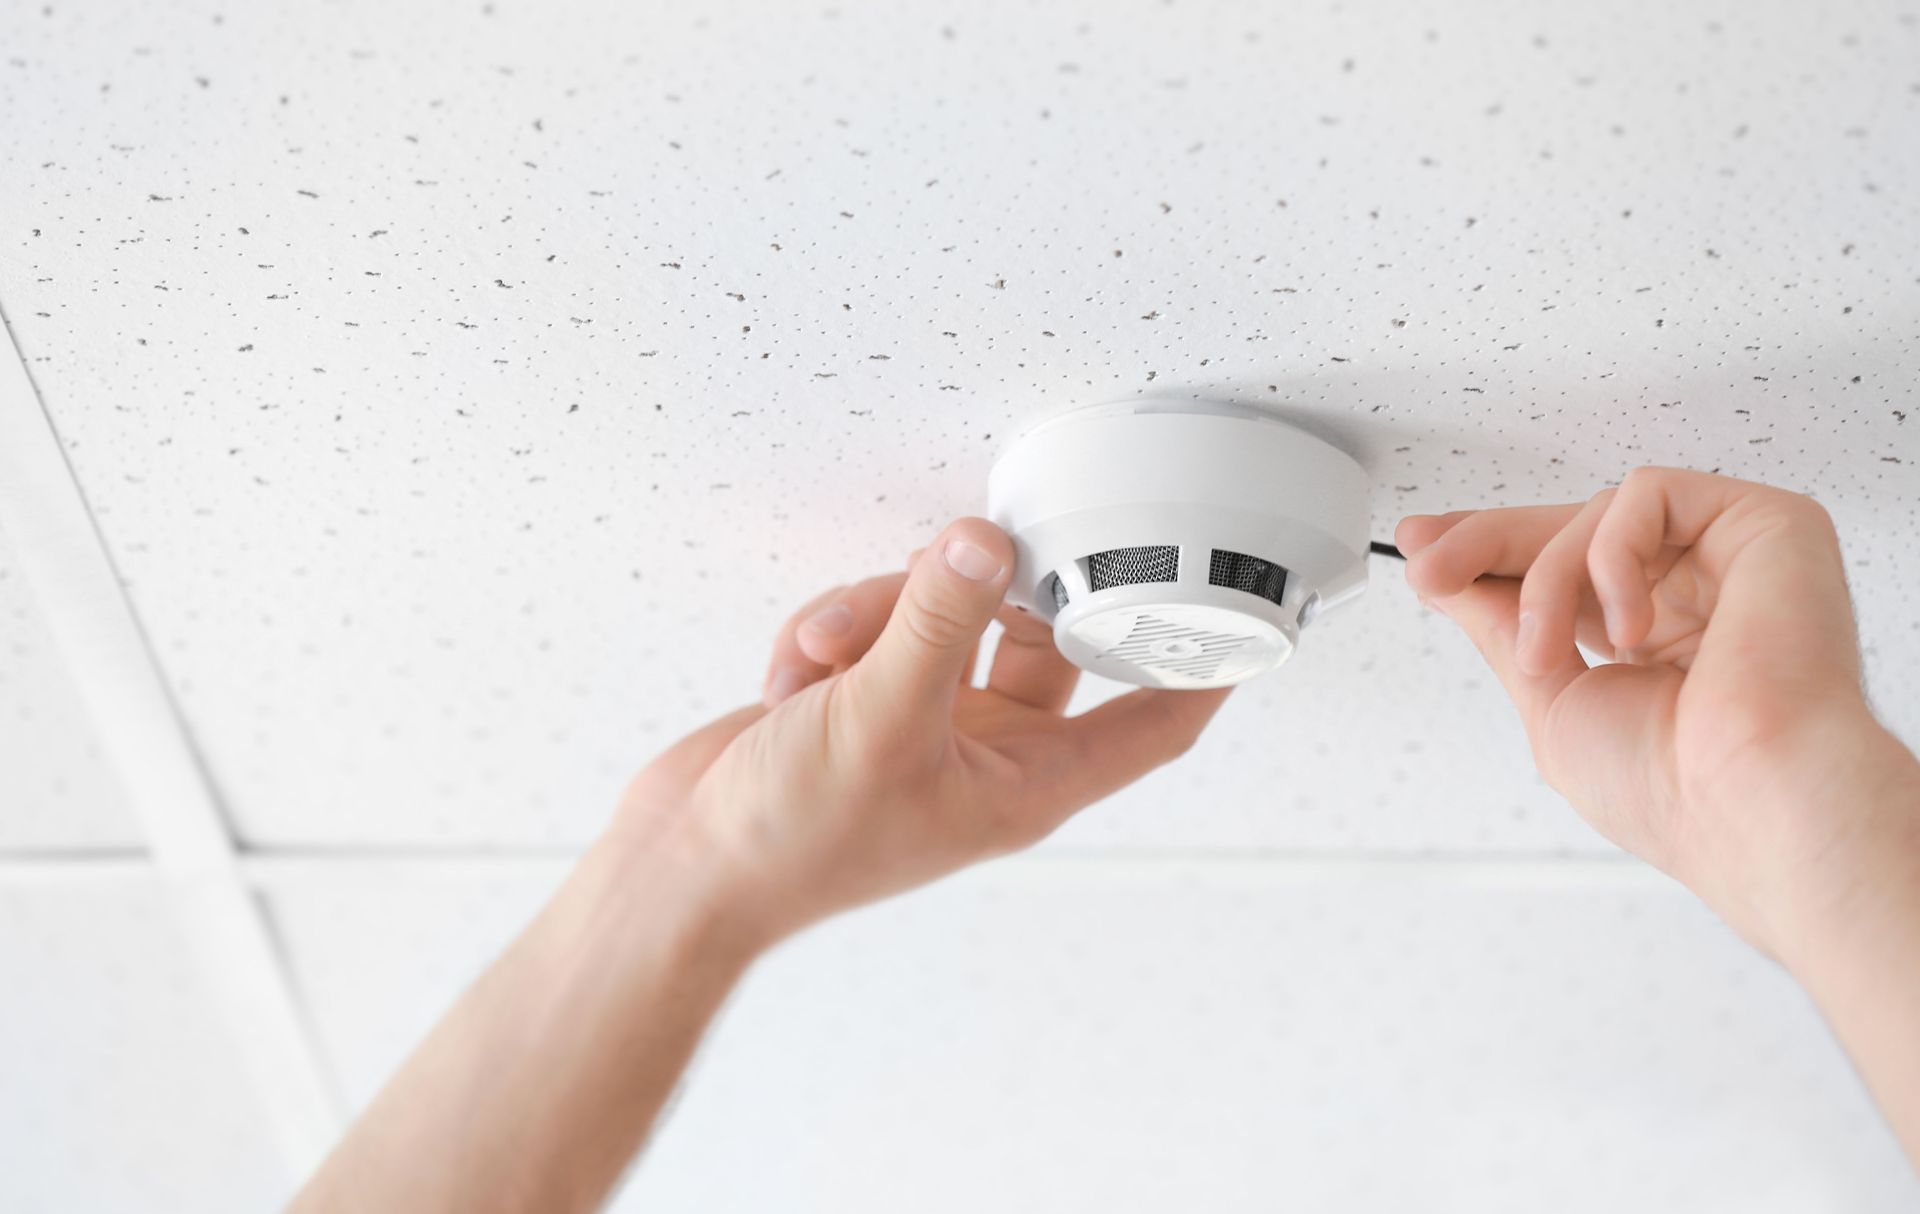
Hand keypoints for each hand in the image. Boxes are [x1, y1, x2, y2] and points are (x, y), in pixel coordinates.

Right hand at [610, 517, 1229, 946]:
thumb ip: (938, 621)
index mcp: (1026, 779)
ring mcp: (924, 719)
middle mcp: (987, 748)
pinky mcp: (863, 694)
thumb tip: (987, 541)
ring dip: (883, 610)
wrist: (682, 865)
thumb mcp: (879, 715)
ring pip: (945, 615)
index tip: (1244, 602)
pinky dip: (831, 631)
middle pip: (1044, 635)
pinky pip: (877, 623)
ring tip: (828, 651)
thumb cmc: (793, 840)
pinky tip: (794, 674)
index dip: (1204, 665)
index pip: (1155, 721)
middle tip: (978, 550)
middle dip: (997, 590)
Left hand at [1398, 466, 1917, 958]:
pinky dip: (1612, 556)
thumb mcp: (1549, 700)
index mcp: (1653, 642)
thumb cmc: (1671, 790)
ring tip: (1542, 655)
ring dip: (1545, 581)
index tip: (1422, 551)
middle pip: (1573, 528)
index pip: (1563, 571)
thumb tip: (1446, 576)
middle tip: (1429, 563)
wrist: (1749, 806)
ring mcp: (1731, 559)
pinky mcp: (1766, 524)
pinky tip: (1627, 630)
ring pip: (1598, 515)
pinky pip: (1649, 494)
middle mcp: (1694, 595)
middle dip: (1485, 542)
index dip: (1489, 553)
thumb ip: (1502, 627)